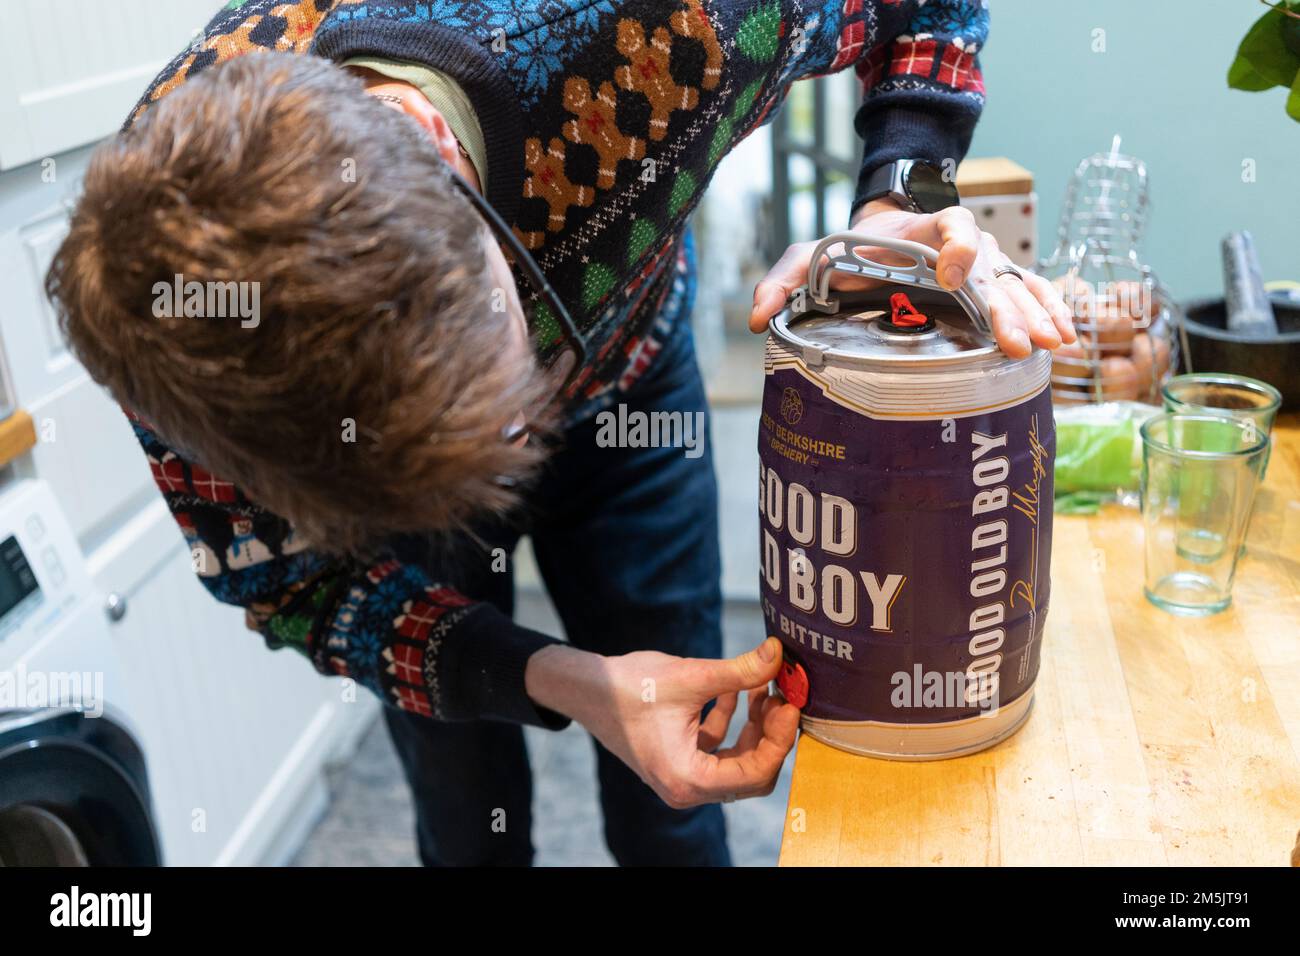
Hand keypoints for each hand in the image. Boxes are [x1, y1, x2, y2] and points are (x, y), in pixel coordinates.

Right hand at [525, 638, 799, 807]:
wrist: (585, 688)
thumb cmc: (628, 687)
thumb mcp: (690, 676)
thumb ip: (739, 670)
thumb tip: (778, 654)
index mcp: (687, 779)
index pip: (755, 774)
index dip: (780, 740)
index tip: (790, 704)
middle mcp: (686, 787)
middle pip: (751, 772)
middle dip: (770, 733)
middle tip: (783, 695)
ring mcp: (682, 775)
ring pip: (737, 759)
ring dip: (754, 725)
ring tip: (763, 685)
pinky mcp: (679, 758)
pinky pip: (718, 747)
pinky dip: (732, 720)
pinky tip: (738, 687)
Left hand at [750, 198, 1076, 358]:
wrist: (877, 241)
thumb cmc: (847, 251)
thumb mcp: (809, 256)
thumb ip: (782, 279)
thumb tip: (757, 318)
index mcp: (919, 231)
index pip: (951, 224)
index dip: (956, 245)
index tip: (951, 275)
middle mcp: (959, 245)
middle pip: (990, 268)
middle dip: (1006, 306)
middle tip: (1016, 342)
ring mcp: (981, 265)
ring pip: (1016, 282)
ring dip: (1036, 311)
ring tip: (1056, 343)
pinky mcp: (992, 286)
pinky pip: (1027, 292)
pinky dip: (1048, 310)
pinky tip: (1064, 340)